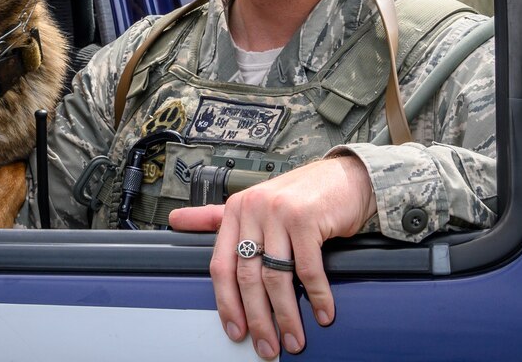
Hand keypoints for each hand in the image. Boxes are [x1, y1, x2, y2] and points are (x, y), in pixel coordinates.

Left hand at [169, 155, 376, 359]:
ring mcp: (279, 213)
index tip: (236, 331)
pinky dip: (317, 297)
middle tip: (267, 346)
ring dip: (286, 316)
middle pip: (247, 277)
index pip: (221, 265)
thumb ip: (214, 216)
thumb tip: (176, 221)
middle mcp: (253, 209)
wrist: (345, 177)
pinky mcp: (306, 218)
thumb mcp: (254, 203)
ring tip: (294, 339)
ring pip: (276, 278)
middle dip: (258, 319)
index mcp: (236, 210)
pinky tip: (322, 314)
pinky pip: (308, 269)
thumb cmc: (300, 195)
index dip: (227, 304)